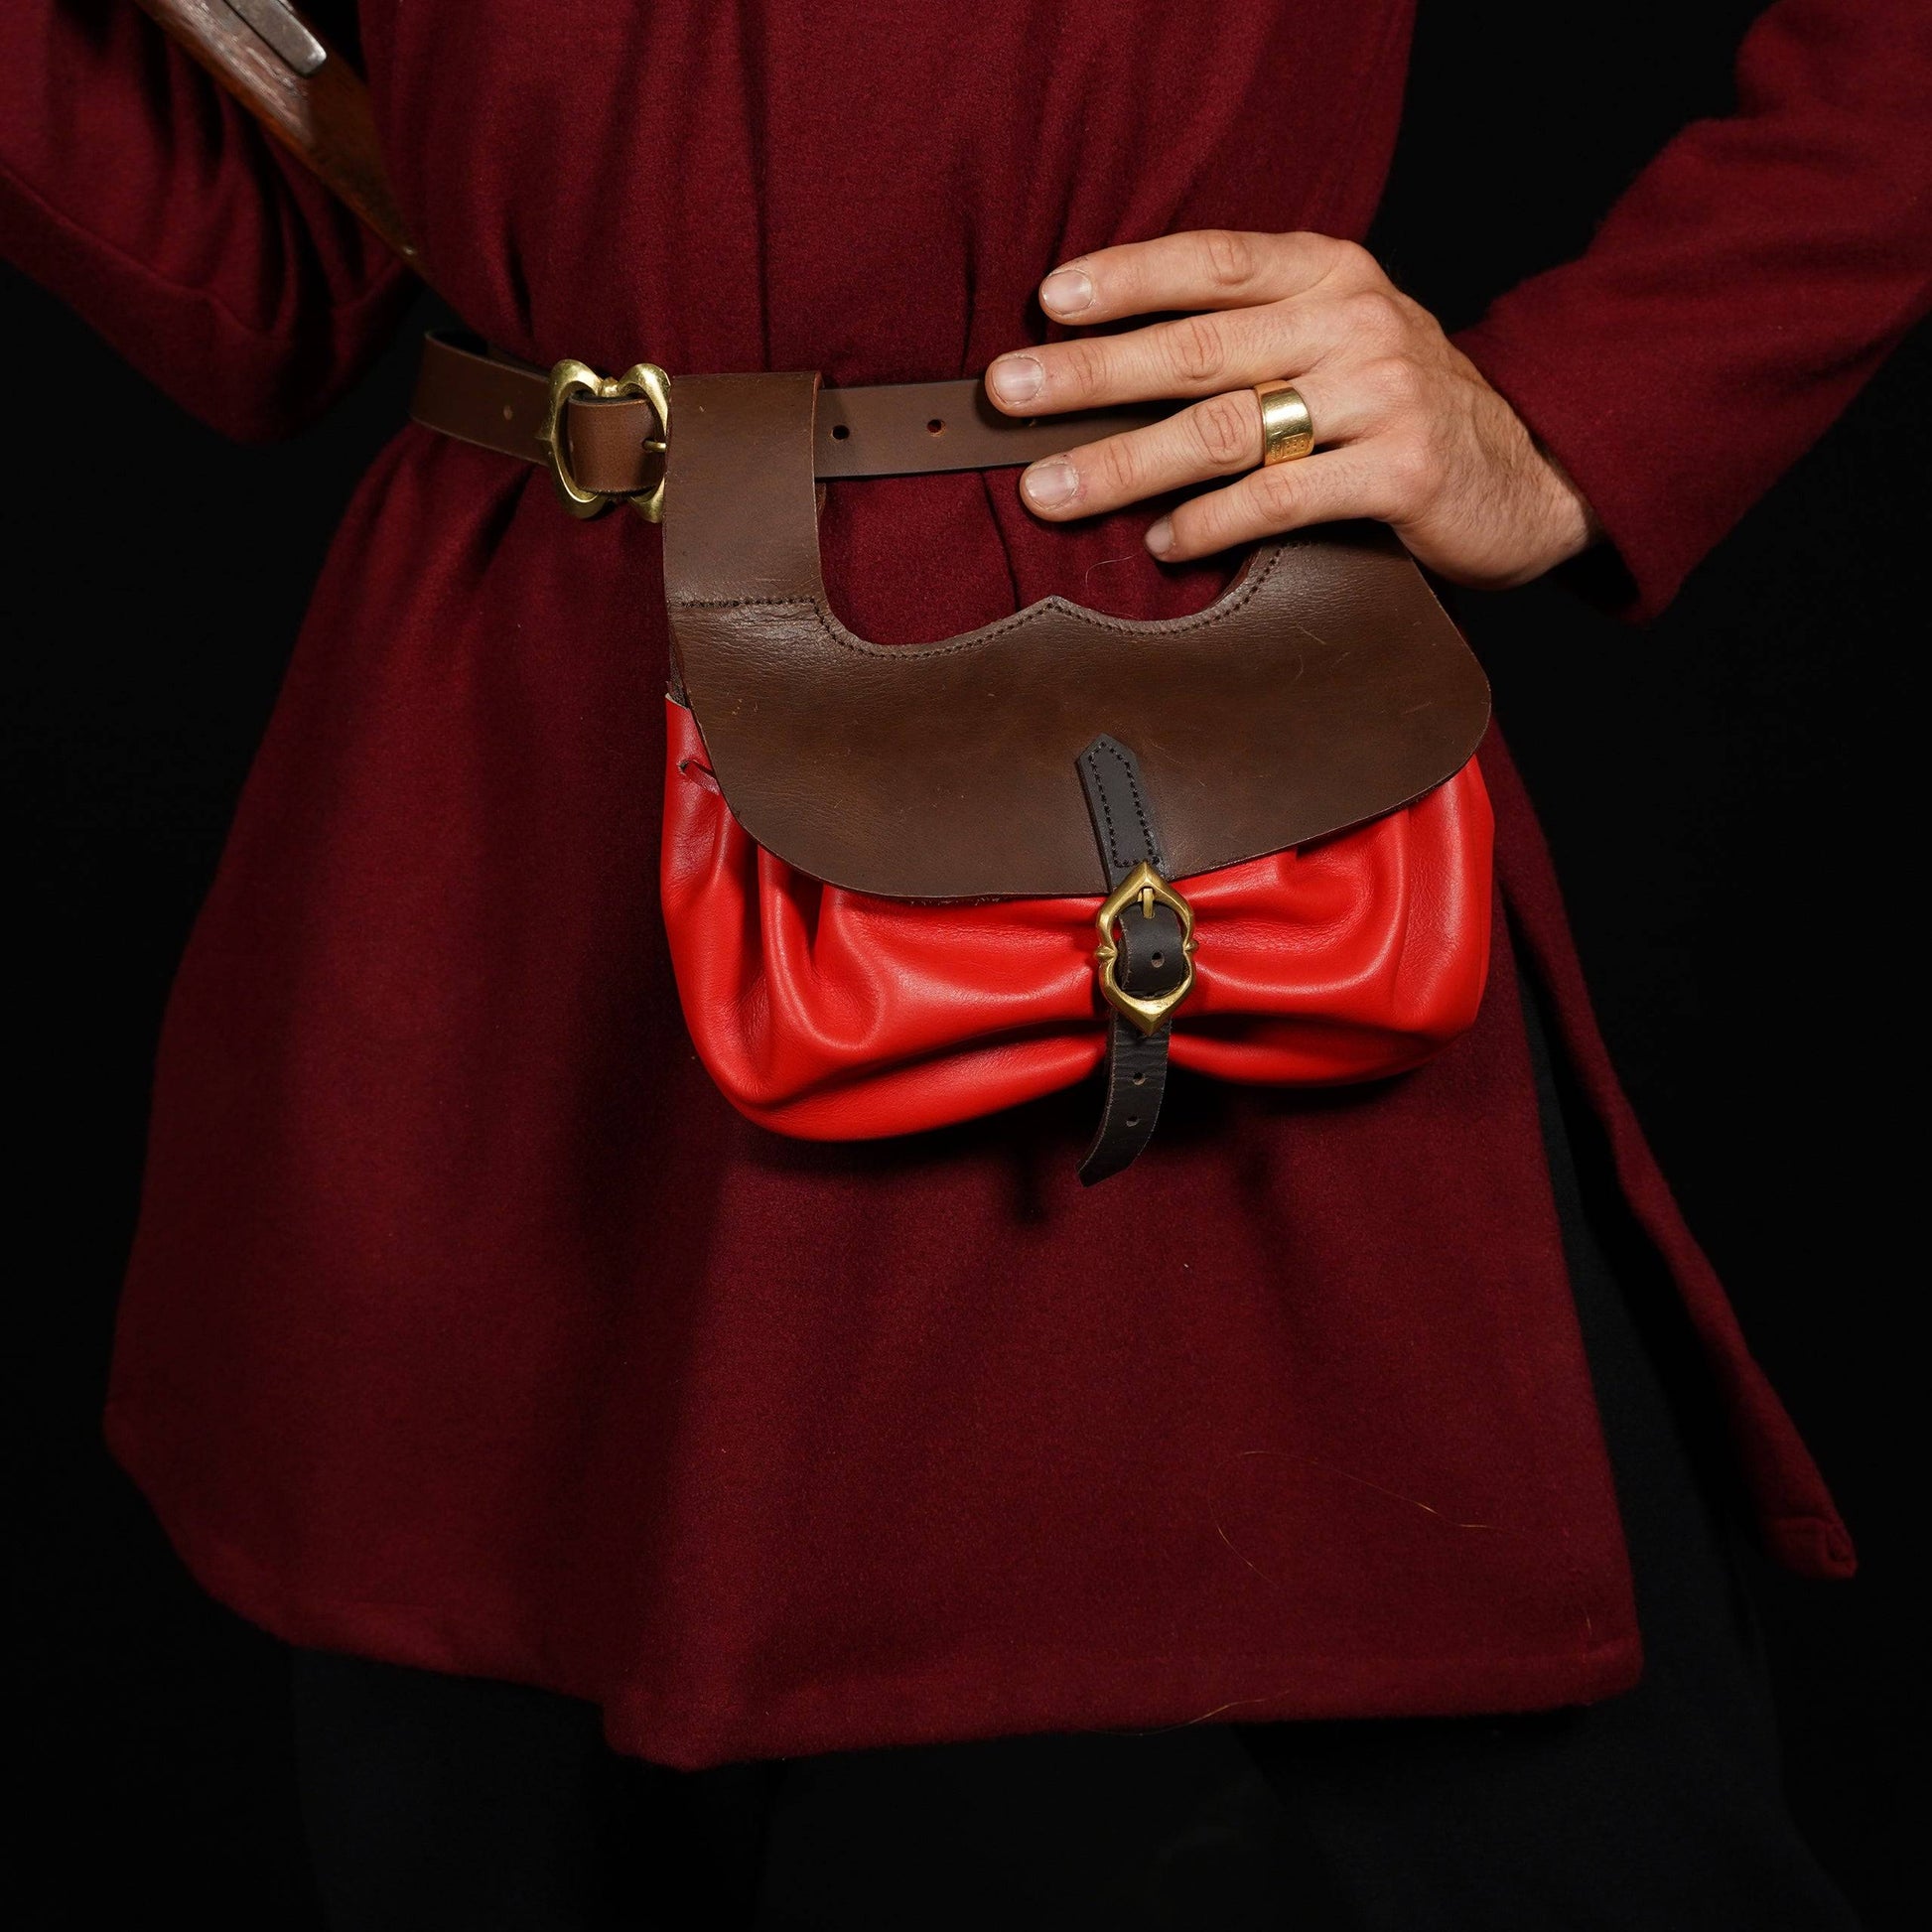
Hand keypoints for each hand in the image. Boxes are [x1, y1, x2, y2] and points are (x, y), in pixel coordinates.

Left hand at [985, 230, 1599, 587]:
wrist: (1532, 470)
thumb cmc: (1402, 408)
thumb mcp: (1340, 338)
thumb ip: (1253, 335)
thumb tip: (1107, 363)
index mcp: (1331, 275)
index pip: (1213, 263)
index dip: (1127, 277)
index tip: (1048, 301)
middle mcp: (1354, 322)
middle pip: (1198, 348)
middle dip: (1091, 374)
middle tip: (1011, 394)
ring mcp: (1381, 395)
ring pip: (1225, 429)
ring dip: (1123, 463)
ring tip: (1051, 490)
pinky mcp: (1401, 472)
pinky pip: (1280, 499)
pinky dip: (1211, 523)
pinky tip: (1162, 541)